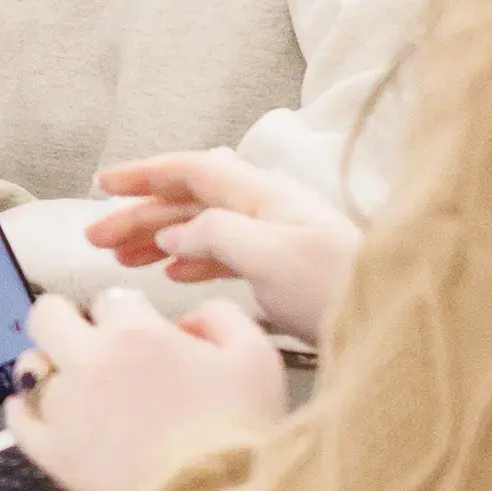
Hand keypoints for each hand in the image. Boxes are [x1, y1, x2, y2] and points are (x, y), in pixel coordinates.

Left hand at [13, 282, 285, 490]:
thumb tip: (189, 318)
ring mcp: (65, 409)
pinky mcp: (53, 453)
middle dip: (66, 321)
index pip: (112, 300)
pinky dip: (25, 410)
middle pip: (48, 316)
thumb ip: (221, 318)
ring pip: (29, 366)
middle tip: (89, 342)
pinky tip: (39, 410)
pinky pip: (18, 420)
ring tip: (75, 383)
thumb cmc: (238, 434)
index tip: (143, 334)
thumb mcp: (257, 357)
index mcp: (136, 334)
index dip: (130, 315)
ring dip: (47, 367)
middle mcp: (90, 363)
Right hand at [78, 149, 367, 349]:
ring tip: (123, 258)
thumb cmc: (338, 286)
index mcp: (263, 195)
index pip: (192, 171)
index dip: (144, 175)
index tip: (104, 184)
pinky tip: (174, 275)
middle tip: (98, 235)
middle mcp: (268, 210)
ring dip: (160, 239)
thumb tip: (176, 233)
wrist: (393, 319)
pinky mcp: (283, 269)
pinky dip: (191, 261)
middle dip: (141, 214)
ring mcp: (276, 238)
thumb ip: (214, 235)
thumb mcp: (269, 254)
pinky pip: (223, 253)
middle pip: (191, 201)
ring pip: (202, 228)